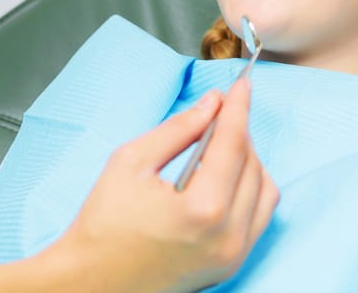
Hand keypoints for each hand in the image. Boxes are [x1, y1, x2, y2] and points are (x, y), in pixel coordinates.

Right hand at [44, 77, 279, 292]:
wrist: (92, 282)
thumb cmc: (103, 225)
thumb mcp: (131, 162)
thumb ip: (178, 129)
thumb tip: (212, 104)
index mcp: (203, 210)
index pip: (233, 144)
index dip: (238, 108)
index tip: (242, 85)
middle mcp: (228, 237)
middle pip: (253, 164)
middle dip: (239, 132)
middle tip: (218, 113)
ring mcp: (233, 256)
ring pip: (265, 191)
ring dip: (248, 161)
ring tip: (216, 146)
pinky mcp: (231, 265)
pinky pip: (258, 217)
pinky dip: (248, 189)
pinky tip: (221, 177)